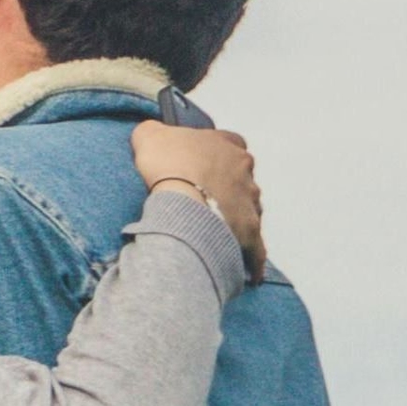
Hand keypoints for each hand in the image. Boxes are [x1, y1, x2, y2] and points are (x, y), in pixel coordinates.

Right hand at [132, 120, 264, 279]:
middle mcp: (245, 173)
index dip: (218, 152)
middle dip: (227, 188)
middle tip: (203, 199)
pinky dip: (252, 260)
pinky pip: (256, 249)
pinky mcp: (250, 232)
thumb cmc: (168, 165)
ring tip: (214, 232)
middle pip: (241, 178)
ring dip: (234, 219)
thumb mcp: (150, 136)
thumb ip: (154, 132)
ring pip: (248, 211)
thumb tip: (152, 135)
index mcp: (228, 146)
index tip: (204, 162)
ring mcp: (250, 202)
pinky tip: (248, 273)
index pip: (231, 142)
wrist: (181, 198)